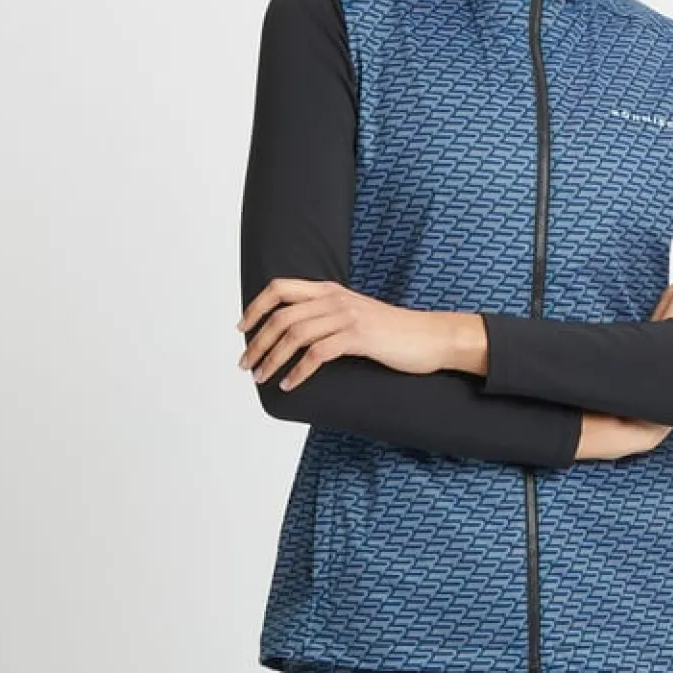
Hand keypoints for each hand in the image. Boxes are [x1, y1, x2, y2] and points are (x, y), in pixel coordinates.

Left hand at [236, 279, 449, 389]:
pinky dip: (298, 372)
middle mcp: (334, 299)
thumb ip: (327, 317)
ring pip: (295, 335)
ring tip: (262, 378)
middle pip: (282, 316)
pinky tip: (291, 384)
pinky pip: (317, 354)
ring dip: (272, 359)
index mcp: (330, 290)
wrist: (430, 336)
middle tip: (247, 365)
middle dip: (258, 342)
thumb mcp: (355, 315)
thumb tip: (295, 335)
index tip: (242, 328)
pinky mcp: (358, 337)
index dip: (256, 306)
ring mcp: (347, 316)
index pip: (280, 288)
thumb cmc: (393, 332)